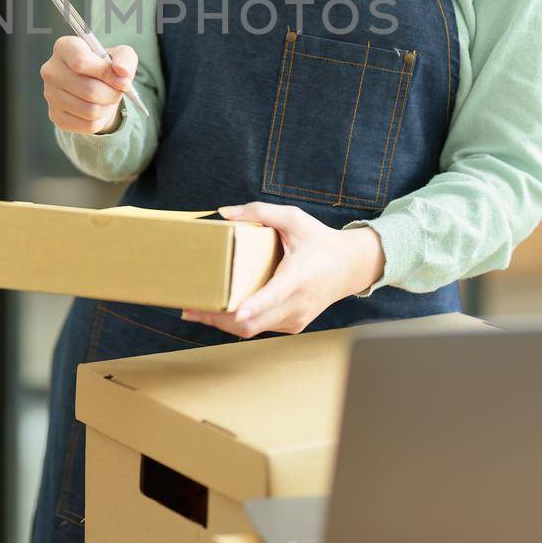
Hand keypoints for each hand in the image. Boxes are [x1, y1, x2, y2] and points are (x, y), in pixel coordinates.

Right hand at [41, 36, 137, 134]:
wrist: (94, 85)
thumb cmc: (106, 66)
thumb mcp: (121, 56)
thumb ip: (125, 59)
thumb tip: (122, 72)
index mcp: (65, 47)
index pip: (81, 62)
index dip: (106, 73)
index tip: (121, 79)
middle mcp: (52, 70)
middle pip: (89, 90)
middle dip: (112, 94)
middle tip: (118, 91)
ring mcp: (50, 94)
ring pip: (90, 110)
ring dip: (107, 107)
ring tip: (108, 99)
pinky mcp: (55, 115)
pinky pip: (87, 125)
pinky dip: (100, 120)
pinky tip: (99, 109)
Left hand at [181, 203, 385, 337]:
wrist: (351, 267)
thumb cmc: (320, 241)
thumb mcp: (294, 218)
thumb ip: (259, 211)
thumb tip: (223, 213)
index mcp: (298, 277)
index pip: (272, 296)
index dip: (251, 306)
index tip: (234, 311)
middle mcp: (297, 303)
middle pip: (253, 322)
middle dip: (219, 319)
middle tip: (190, 309)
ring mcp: (296, 318)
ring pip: (253, 330)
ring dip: (224, 323)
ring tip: (197, 310)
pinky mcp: (293, 325)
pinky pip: (261, 328)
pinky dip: (239, 323)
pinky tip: (221, 312)